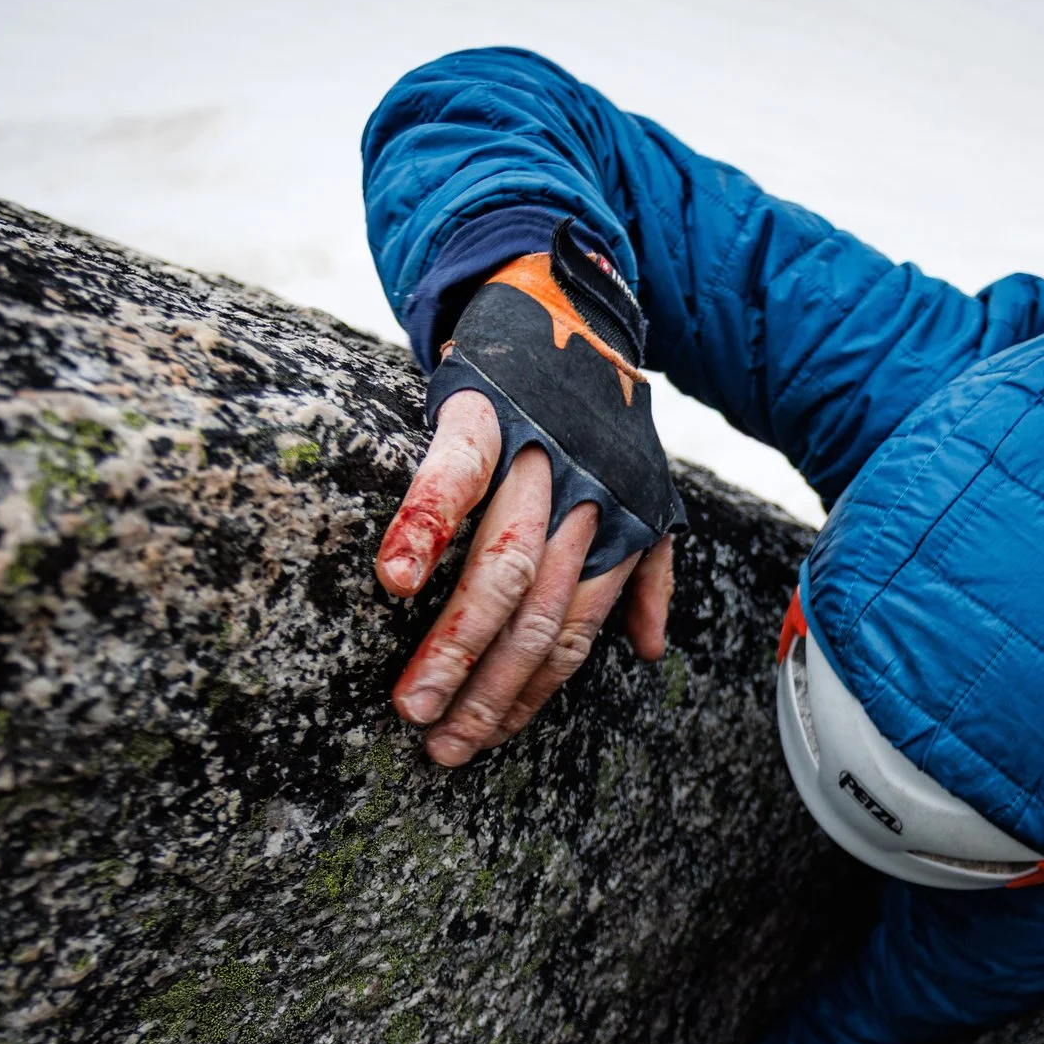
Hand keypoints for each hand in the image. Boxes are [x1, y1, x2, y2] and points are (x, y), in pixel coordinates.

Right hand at [377, 388, 676, 765]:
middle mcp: (585, 504)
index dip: (529, 693)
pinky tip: (393, 580)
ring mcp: (535, 460)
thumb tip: (650, 650)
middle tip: (441, 744)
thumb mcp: (641, 487)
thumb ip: (647, 569)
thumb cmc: (594, 409)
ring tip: (413, 698)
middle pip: (537, 616)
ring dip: (456, 642)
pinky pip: (454, 477)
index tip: (483, 739)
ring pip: (502, 567)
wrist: (569, 300)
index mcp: (616, 530)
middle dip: (489, 690)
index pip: (572, 634)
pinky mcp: (483, 411)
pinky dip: (425, 528)